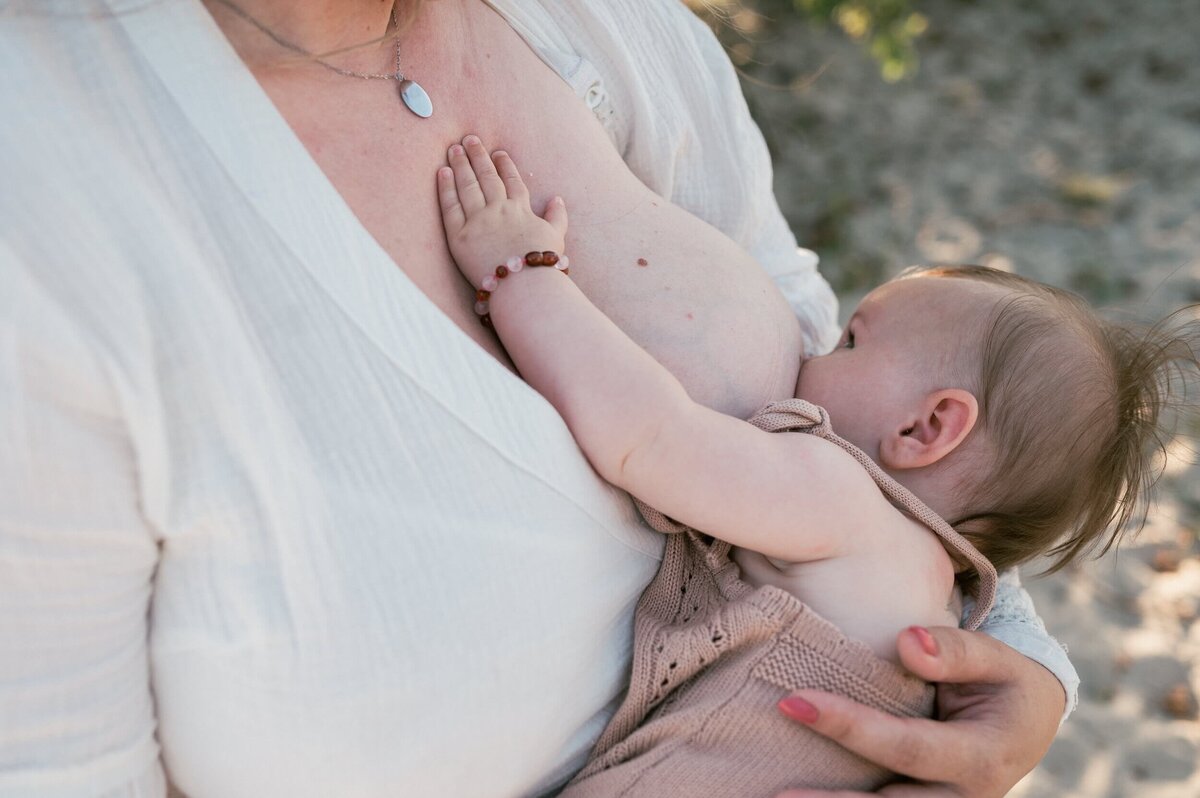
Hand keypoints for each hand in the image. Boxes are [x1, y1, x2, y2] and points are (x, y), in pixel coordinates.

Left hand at [438, 134, 566, 287]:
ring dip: (461, 164)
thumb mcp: (557, 238)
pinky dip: (446, 188)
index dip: (505, 165)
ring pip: (468, 186)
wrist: (524, 286)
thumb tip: (557, 199)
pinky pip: (450, 207)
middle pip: (487, 177)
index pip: (511, 182)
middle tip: (469, 139)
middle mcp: (498, 210)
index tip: (498, 153)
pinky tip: (443, 171)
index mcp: (520, 210)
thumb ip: (557, 217)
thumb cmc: (542, 267)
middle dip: (478, 156)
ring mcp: (478, 221)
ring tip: (454, 148)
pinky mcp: (459, 236)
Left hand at [775, 625, 1063, 796]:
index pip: (907, 747)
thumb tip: (907, 641)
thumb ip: (958, 651)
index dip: (851, 727)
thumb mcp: (998, 660)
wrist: (1028, 725)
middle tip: (774, 790)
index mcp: (982, 758)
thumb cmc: (1004, 684)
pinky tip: (798, 797)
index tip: (796, 701)